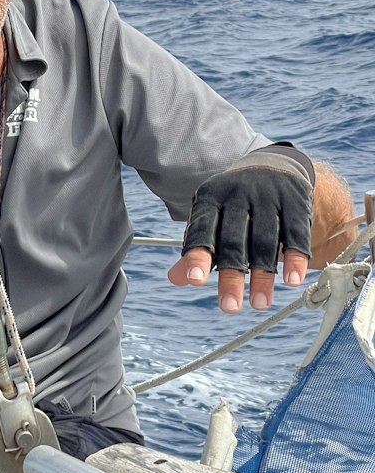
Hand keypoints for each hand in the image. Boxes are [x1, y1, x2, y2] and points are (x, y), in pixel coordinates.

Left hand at [167, 147, 313, 312]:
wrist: (273, 164)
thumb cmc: (234, 203)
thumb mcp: (213, 217)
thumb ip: (198, 247)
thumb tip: (176, 279)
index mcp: (211, 198)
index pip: (202, 229)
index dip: (198, 254)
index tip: (196, 281)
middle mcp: (238, 195)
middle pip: (234, 240)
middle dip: (231, 275)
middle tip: (229, 308)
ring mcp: (268, 197)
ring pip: (265, 240)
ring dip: (263, 275)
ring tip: (259, 305)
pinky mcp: (296, 202)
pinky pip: (295, 233)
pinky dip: (294, 257)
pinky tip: (291, 281)